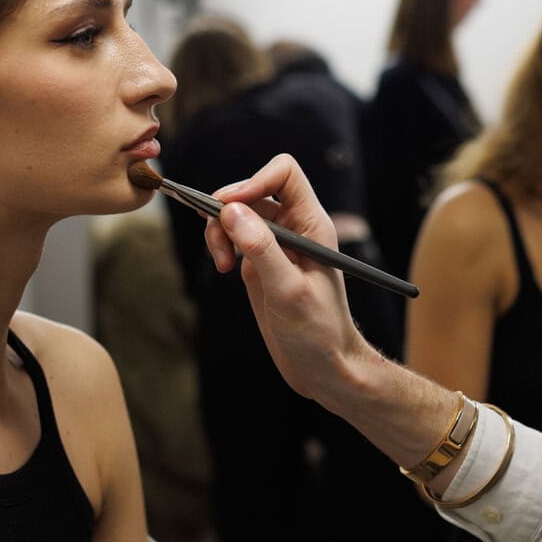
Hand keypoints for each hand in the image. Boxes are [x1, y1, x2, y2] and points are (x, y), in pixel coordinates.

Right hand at [201, 152, 372, 408]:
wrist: (322, 367)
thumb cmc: (318, 332)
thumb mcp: (289, 291)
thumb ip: (261, 249)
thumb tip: (231, 210)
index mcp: (312, 224)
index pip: (284, 174)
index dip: (254, 180)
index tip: (229, 206)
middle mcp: (294, 227)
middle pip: (252, 190)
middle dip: (227, 209)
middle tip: (220, 245)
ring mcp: (275, 244)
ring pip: (237, 212)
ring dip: (219, 230)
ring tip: (221, 264)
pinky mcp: (259, 262)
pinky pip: (232, 236)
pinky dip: (219, 244)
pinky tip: (223, 269)